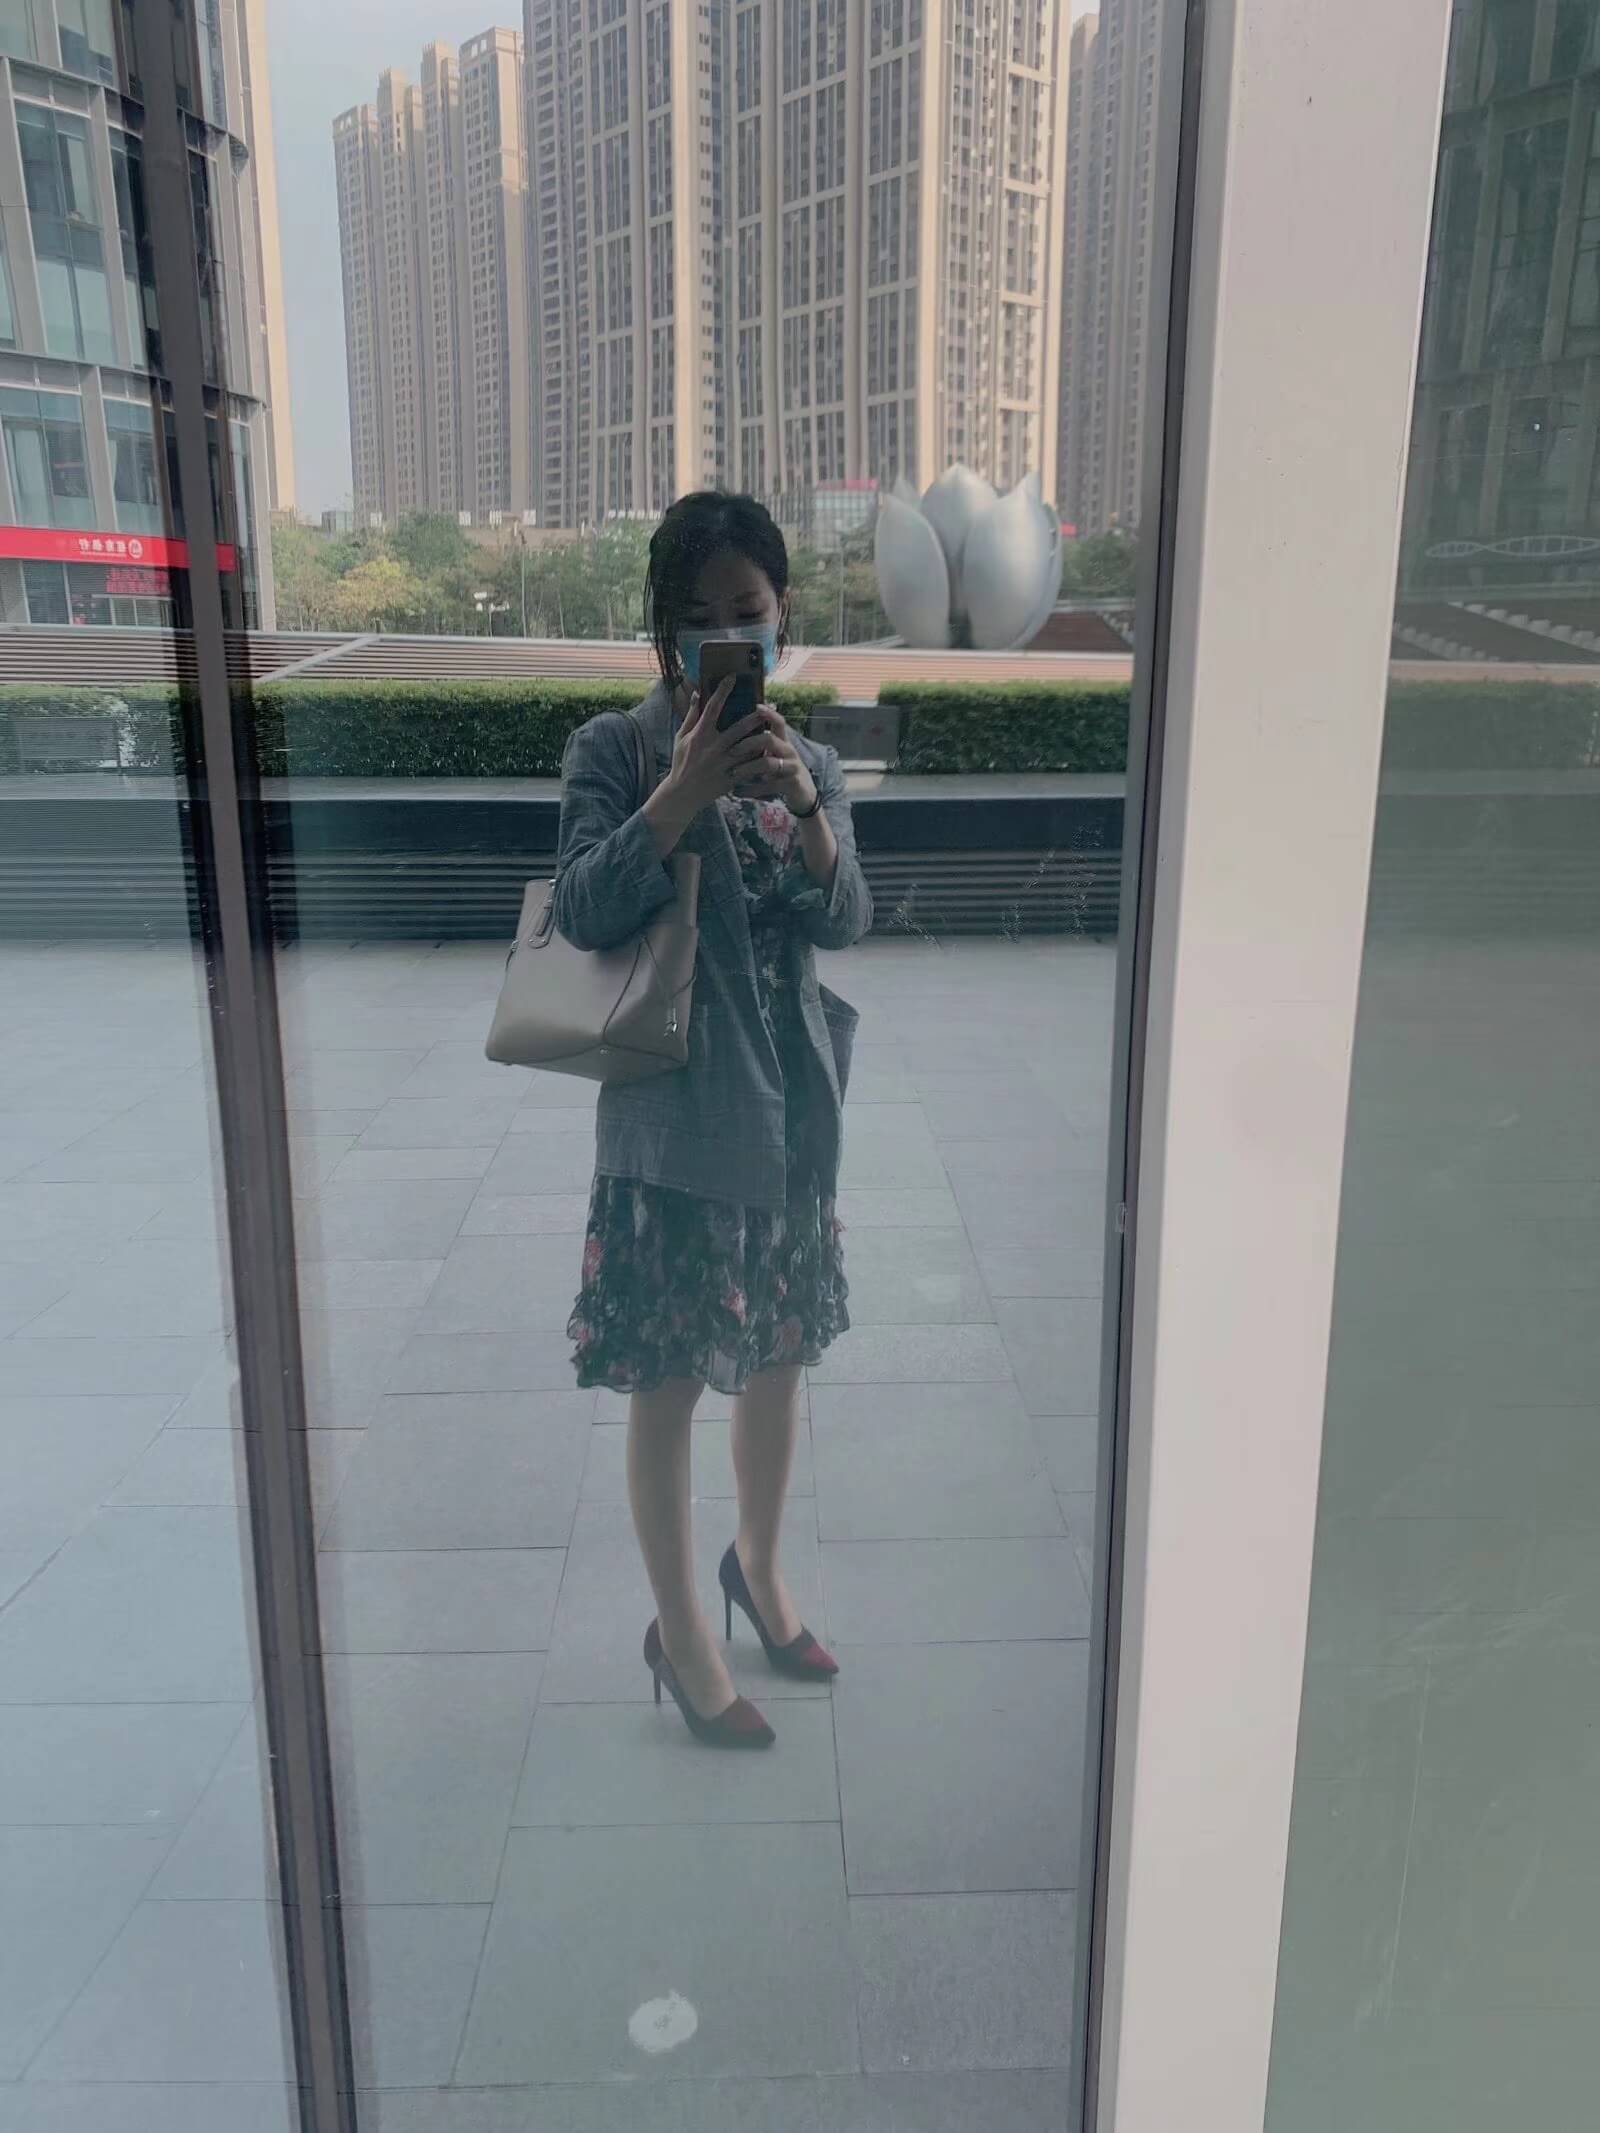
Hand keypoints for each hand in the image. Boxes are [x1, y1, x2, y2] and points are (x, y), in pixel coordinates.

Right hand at [665, 679, 772, 811]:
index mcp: (700, 735)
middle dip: (754, 717)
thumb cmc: (681, 762)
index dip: (723, 691)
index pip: (712, 708)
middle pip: (738, 728)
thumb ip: (690, 716)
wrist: (682, 794)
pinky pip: (750, 768)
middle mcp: (713, 748)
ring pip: (748, 749)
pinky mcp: (731, 778)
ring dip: (762, 739)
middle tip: (768, 708)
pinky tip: (770, 754)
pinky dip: (760, 761)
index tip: (732, 677)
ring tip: (773, 731)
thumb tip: (696, 693)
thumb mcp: (681, 738)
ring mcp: (723, 764)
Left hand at [734, 708, 818, 814]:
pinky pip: (768, 785)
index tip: (756, 706)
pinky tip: (737, 792)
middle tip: (731, 751)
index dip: (769, 713)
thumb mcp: (776, 756)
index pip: (779, 722)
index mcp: (784, 742)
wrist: (804, 796)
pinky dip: (751, 790)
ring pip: (768, 763)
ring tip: (733, 773)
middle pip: (769, 739)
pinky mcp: (792, 784)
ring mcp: (792, 767)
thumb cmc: (783, 772)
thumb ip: (762, 745)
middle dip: (748, 743)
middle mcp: (790, 752)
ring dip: (747, 768)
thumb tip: (740, 728)